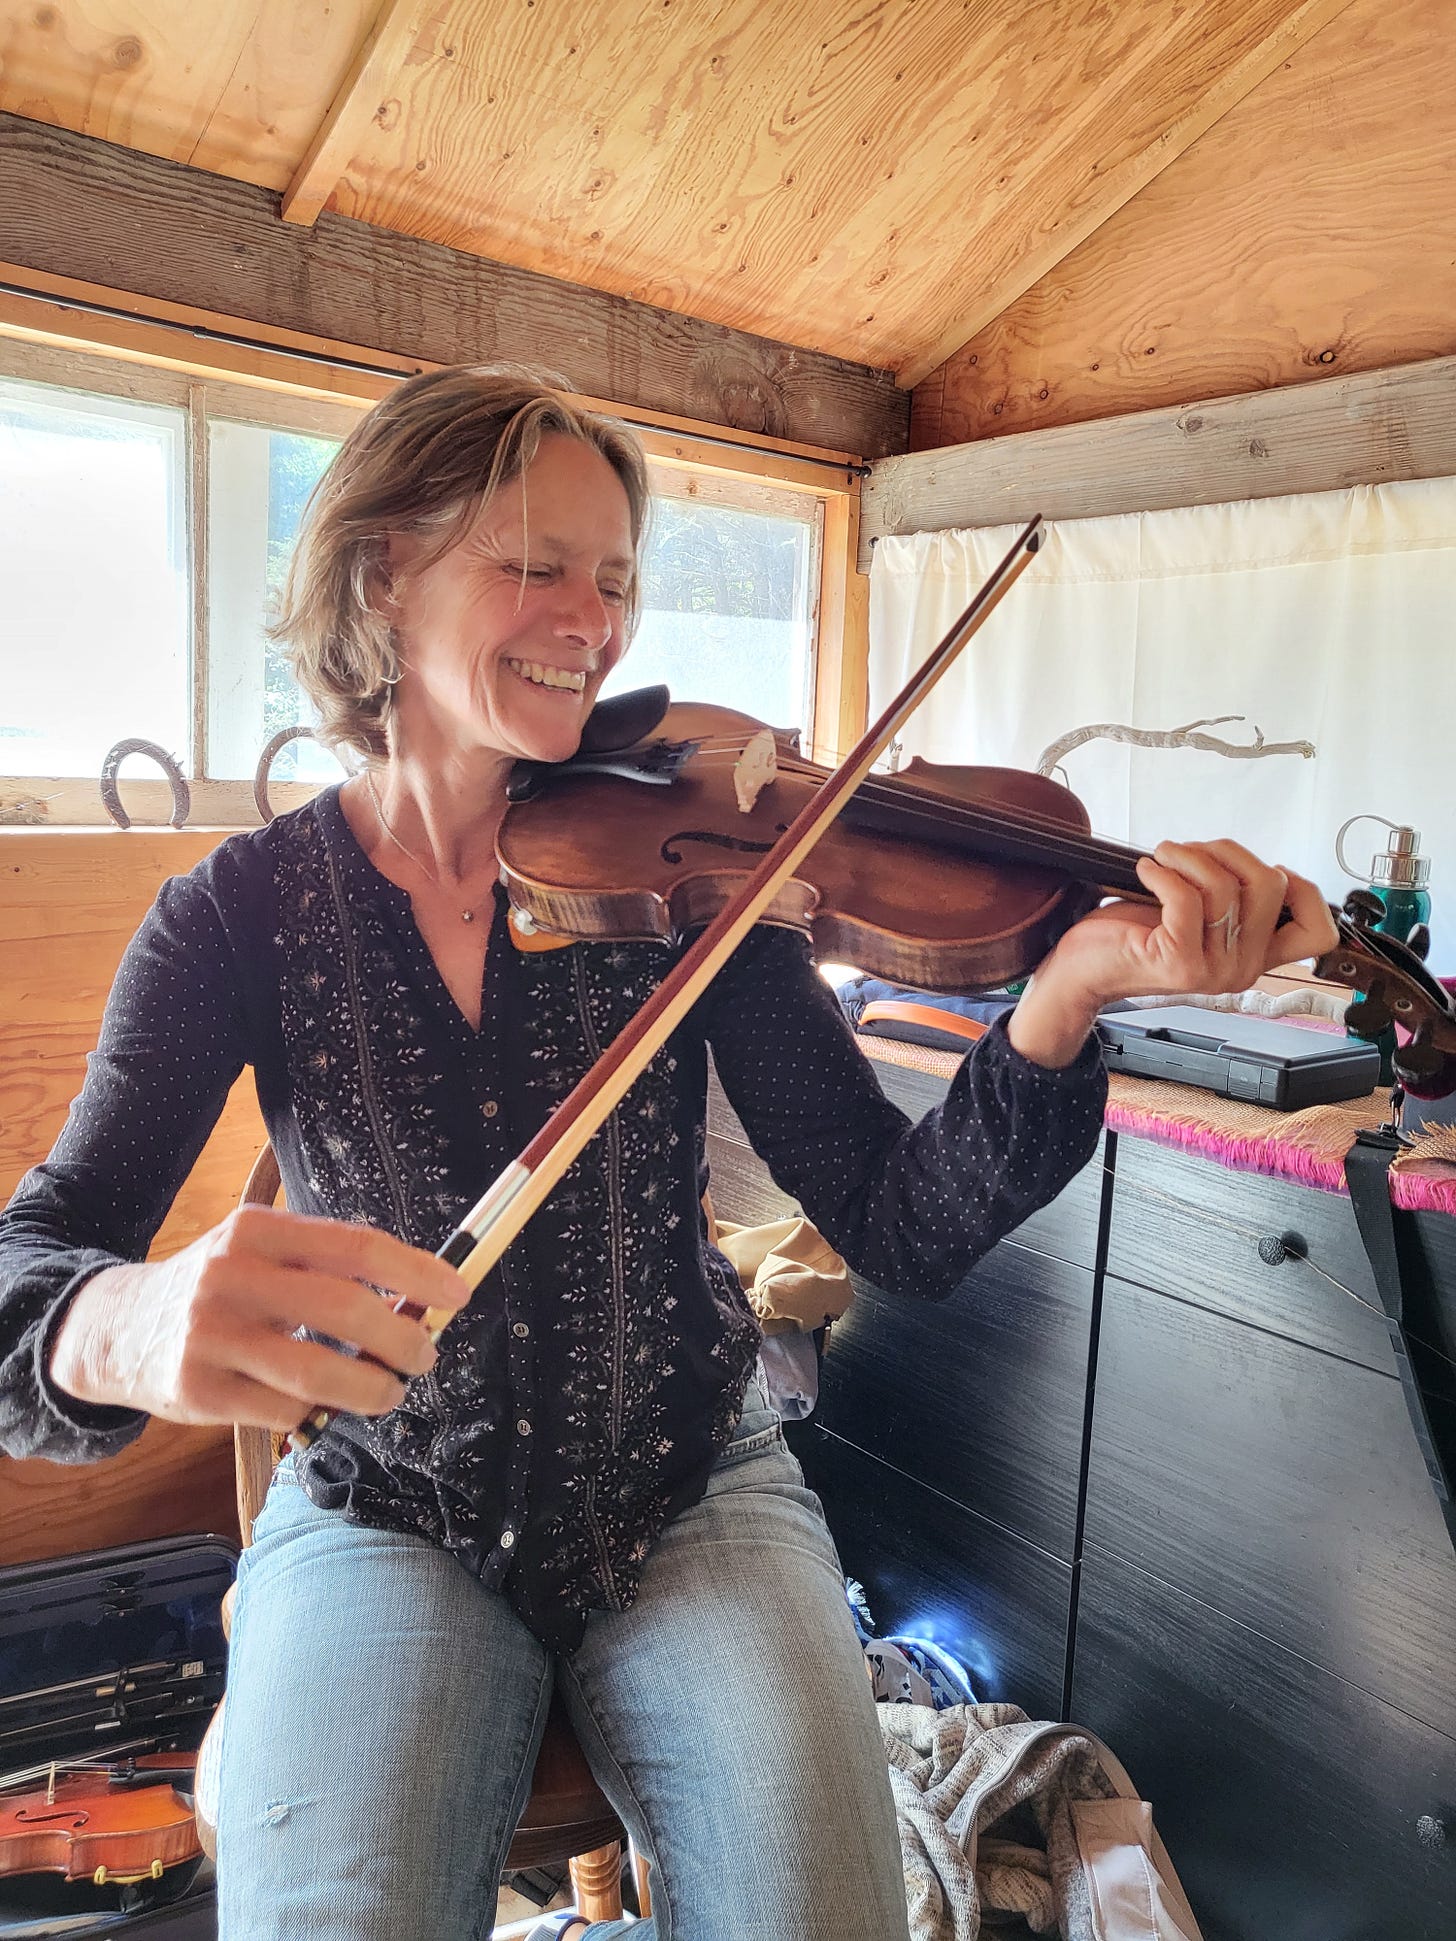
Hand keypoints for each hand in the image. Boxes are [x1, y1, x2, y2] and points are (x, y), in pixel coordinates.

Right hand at [47, 1207, 471, 1432]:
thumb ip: (327, 1266)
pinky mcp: (198, 1391)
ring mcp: (211, 1335)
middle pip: (346, 1309)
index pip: (358, 1246)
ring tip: (389, 1391)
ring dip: (372, 1388)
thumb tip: (419, 1295)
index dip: (417, 1272)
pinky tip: (324, 1404)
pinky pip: (284, 1410)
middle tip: (423, 1355)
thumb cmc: (218, 1289)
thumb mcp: (260, 1252)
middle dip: (403, 1339)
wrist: (118, 1329)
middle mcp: (231, 1276)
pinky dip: (318, 1412)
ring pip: (318, 1371)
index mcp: (258, 1231)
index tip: (457, 1293)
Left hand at [1009, 839, 1338, 1067]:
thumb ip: (1235, 899)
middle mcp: (1241, 970)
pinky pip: (1186, 896)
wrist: (1082, 972)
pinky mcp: (1177, 962)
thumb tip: (1260, 863)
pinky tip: (1146, 870)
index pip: (1318, 934)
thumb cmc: (1135, 935)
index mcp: (1255, 958)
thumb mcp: (1199, 917)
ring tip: (1162, 858)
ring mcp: (1212, 970)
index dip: (1304, 889)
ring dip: (1188, 856)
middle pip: (1271, 885)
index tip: (1261, 870)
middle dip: (1228, 851)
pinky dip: (1163, 871)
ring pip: (1227, 886)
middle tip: (1189, 854)